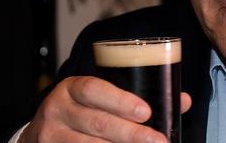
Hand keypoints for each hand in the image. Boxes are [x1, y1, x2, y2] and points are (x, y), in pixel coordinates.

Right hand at [19, 76, 191, 142]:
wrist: (41, 132)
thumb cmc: (82, 110)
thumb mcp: (101, 97)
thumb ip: (136, 98)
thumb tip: (183, 101)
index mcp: (71, 88)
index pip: (93, 89)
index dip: (120, 100)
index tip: (146, 112)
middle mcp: (57, 110)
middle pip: (98, 123)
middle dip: (131, 134)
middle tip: (158, 140)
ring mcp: (51, 136)